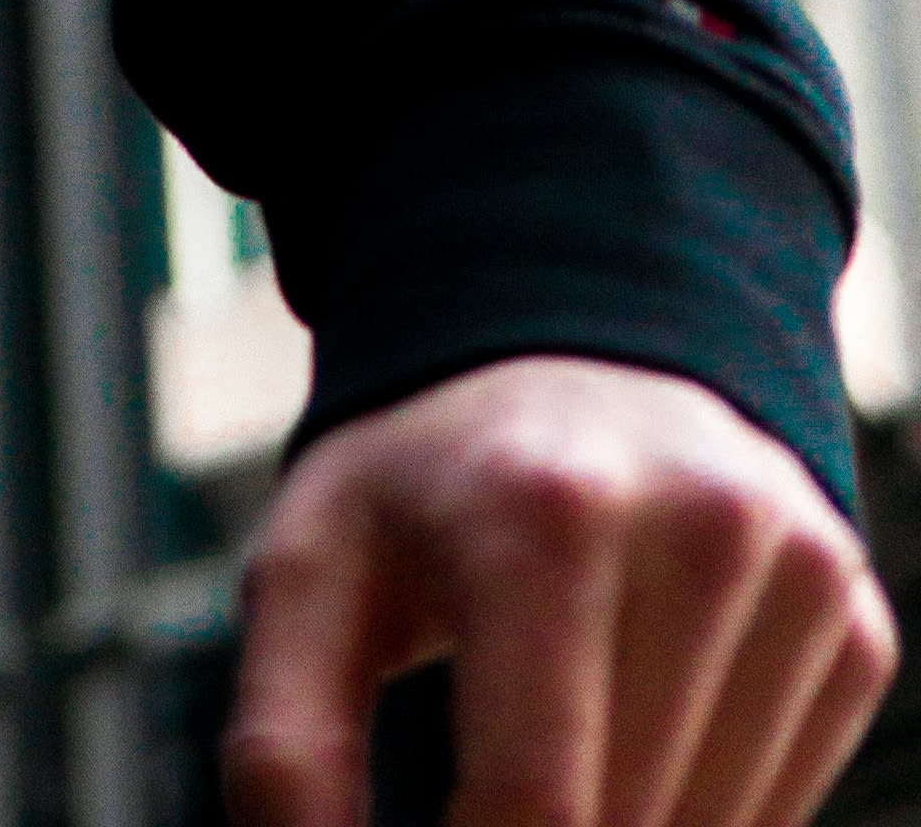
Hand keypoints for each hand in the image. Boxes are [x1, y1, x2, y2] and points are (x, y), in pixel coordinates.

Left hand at [227, 356, 892, 826]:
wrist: (569, 358)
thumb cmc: (426, 485)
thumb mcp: (313, 572)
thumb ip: (286, 742)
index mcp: (546, 510)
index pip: (535, 804)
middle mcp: (699, 525)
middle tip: (482, 794)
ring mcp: (796, 571)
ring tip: (546, 751)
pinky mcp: (853, 620)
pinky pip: (780, 812)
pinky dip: (697, 816)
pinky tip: (633, 734)